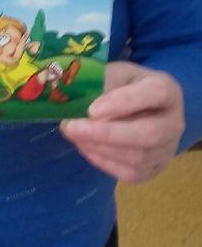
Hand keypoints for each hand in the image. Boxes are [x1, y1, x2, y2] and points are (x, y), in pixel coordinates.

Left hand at [60, 61, 184, 182]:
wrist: (138, 107)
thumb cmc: (124, 85)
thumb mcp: (114, 73)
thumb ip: (102, 84)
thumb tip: (79, 103)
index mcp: (168, 90)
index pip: (154, 93)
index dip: (123, 102)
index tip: (92, 109)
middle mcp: (174, 122)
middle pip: (149, 134)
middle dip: (106, 134)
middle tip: (72, 128)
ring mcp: (167, 150)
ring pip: (138, 158)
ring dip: (100, 148)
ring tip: (74, 134)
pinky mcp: (154, 170)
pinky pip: (130, 174)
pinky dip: (103, 162)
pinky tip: (85, 146)